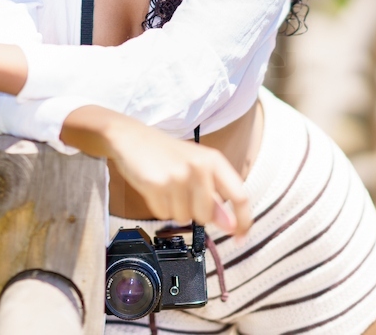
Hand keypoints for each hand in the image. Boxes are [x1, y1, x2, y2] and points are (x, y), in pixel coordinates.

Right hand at [106, 120, 252, 240]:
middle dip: (194, 212)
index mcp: (214, 161)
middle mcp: (199, 167)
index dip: (243, 222)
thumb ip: (216, 197)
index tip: (240, 238)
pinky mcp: (158, 184)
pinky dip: (158, 207)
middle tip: (182, 192)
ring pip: (184, 218)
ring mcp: (178, 175)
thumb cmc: (165, 154)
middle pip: (207, 216)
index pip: (240, 196)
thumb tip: (231, 225)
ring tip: (166, 187)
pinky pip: (163, 214)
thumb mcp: (196, 169)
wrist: (131, 137)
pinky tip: (155, 188)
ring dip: (174, 209)